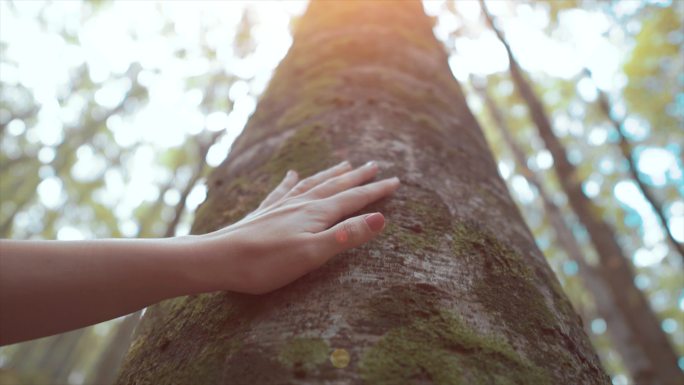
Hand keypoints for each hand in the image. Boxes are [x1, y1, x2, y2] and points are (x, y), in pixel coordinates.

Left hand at [195, 161, 399, 294]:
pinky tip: (292, 173)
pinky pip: (283, 190)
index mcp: (316, 213)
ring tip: (344, 164)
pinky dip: (291, 180)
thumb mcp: (313, 253)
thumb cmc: (266, 262)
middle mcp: (300, 204)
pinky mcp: (264, 213)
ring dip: (331, 174)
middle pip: (335, 186)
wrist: (218, 259)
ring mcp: (281, 206)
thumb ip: (347, 236)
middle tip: (375, 165)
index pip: (353, 199)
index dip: (375, 190)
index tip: (395, 181)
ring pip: (312, 184)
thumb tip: (381, 218)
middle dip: (357, 177)